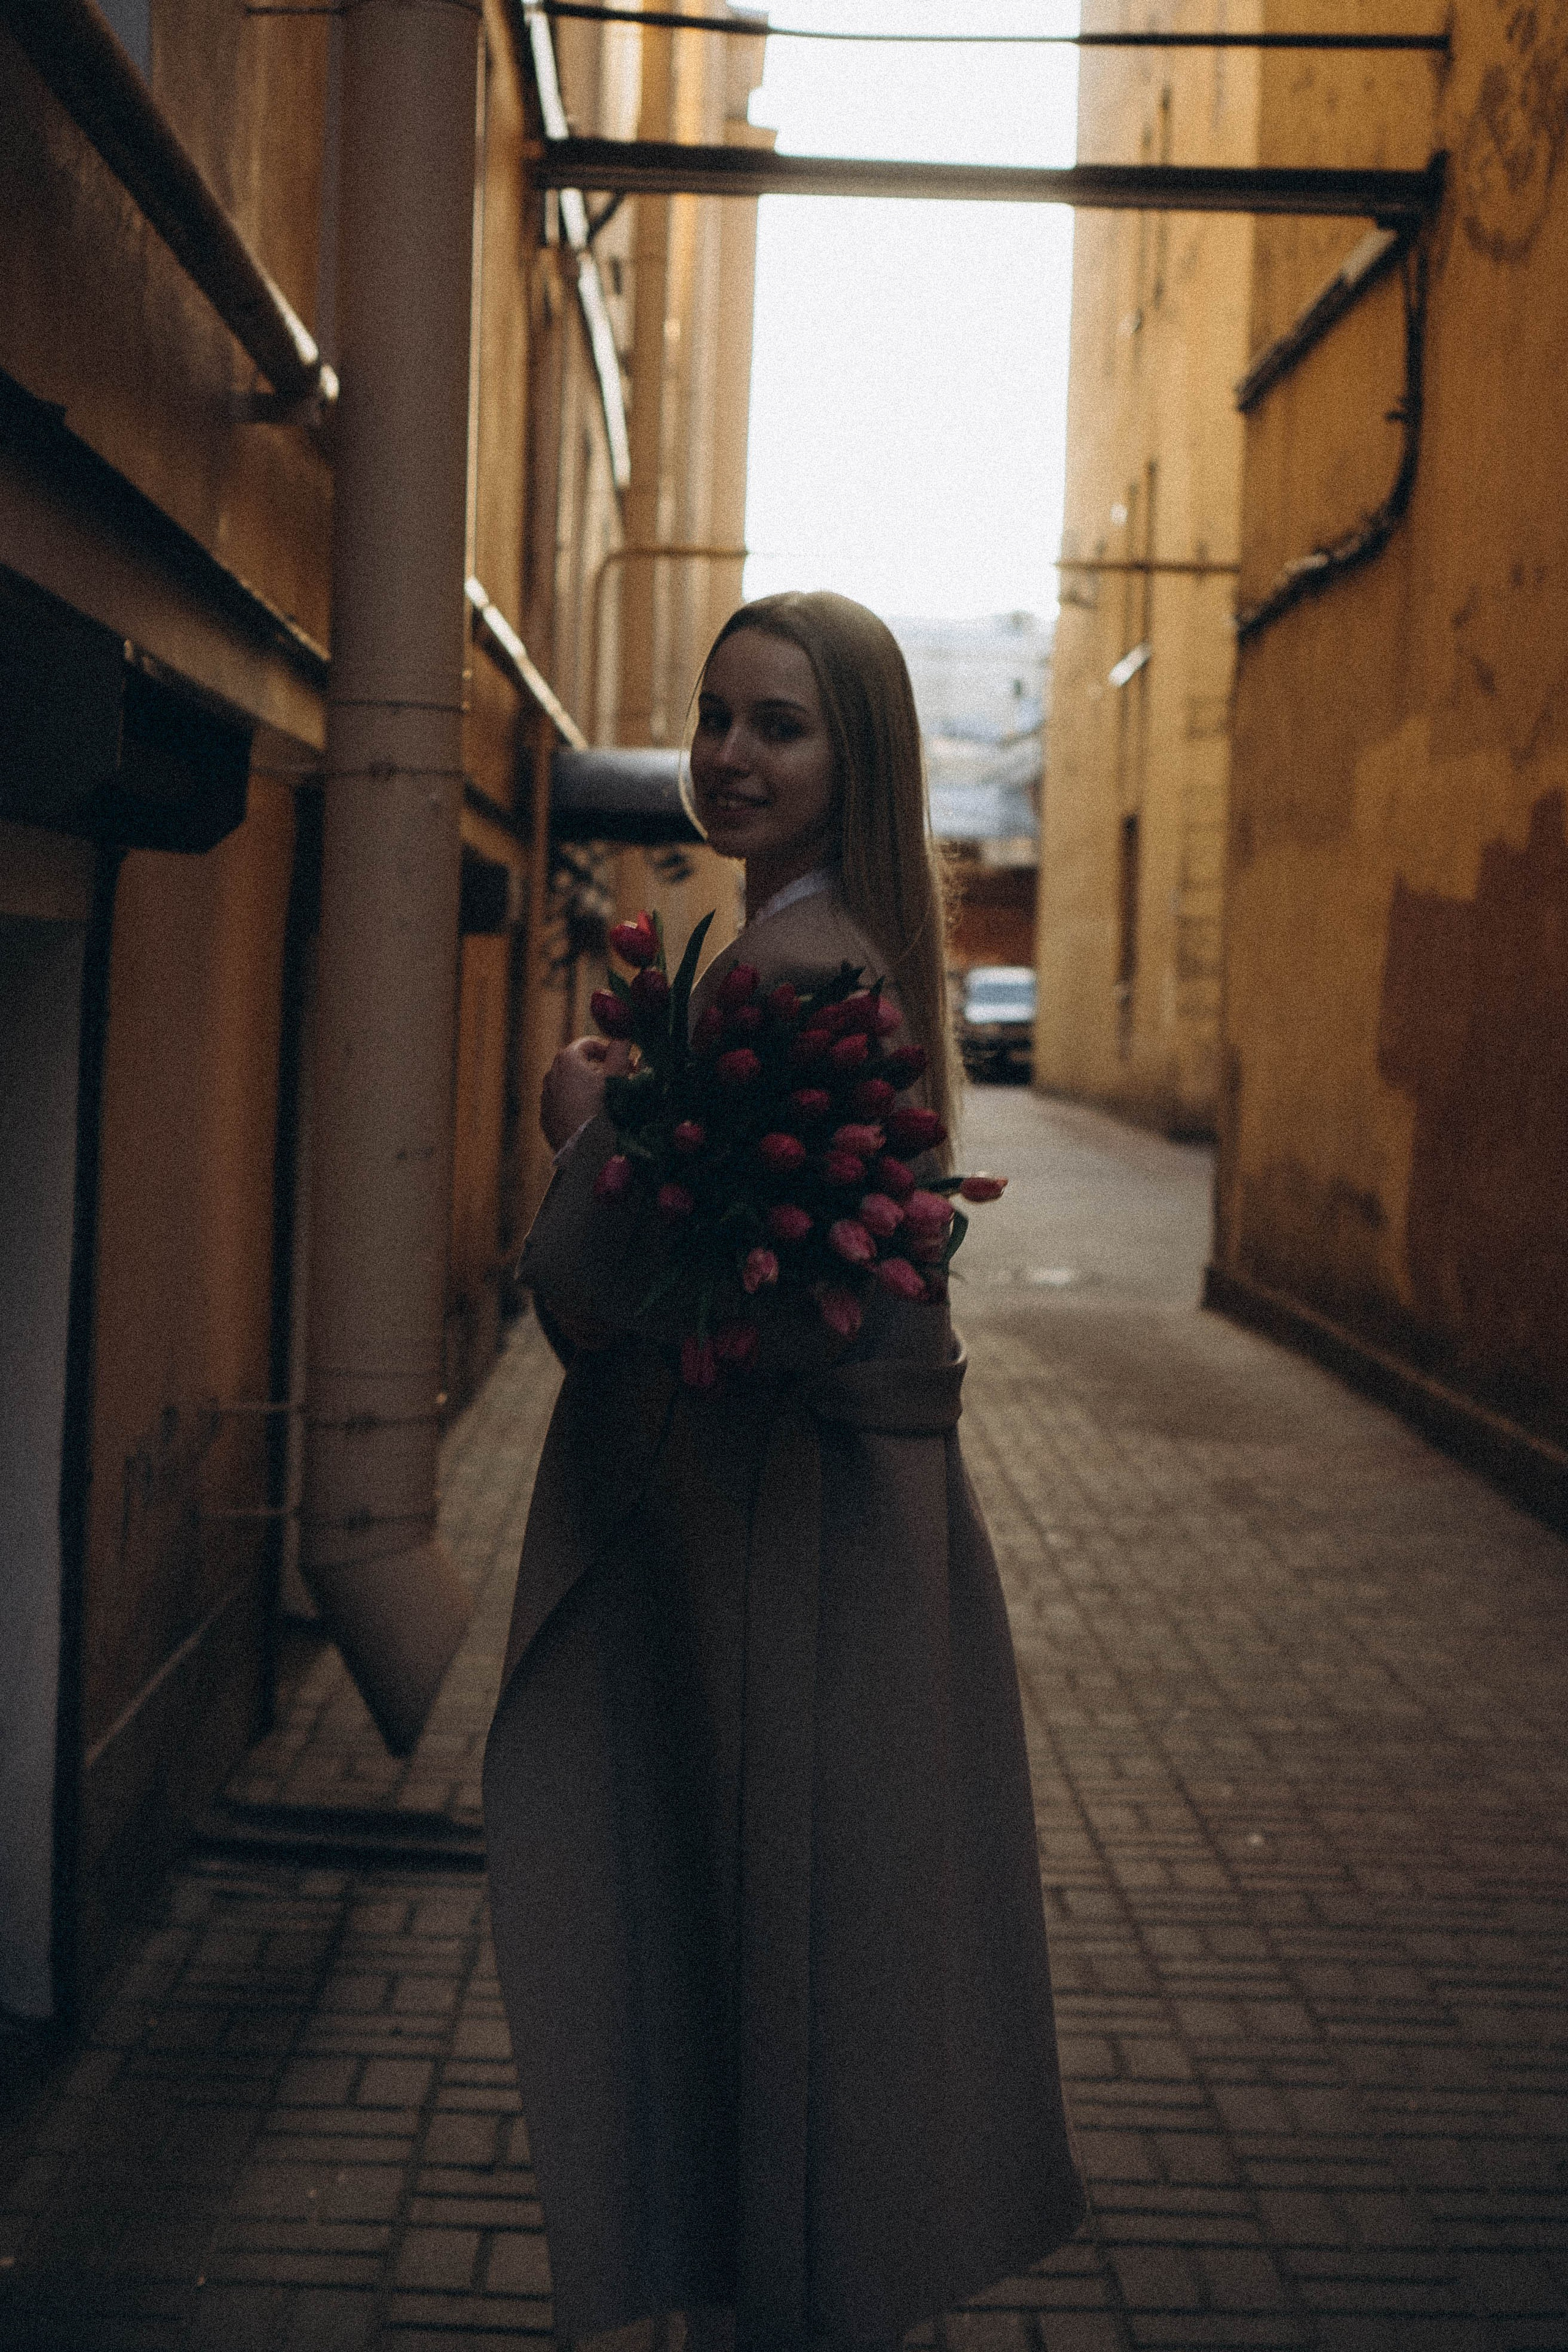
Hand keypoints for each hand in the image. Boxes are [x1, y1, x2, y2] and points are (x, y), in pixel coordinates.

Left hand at [541, 1035, 630, 1151]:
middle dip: (600, 1070)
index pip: (589, 1043)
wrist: (583, 1149)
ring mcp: (546, 1097)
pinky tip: (592, 1118)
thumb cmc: (602, 1108)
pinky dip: (577, 1106)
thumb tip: (622, 1036)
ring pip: (570, 1085)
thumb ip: (620, 1050)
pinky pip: (564, 1105)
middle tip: (619, 1082)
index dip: (609, 1050)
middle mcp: (551, 1074)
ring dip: (587, 1088)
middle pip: (579, 1064)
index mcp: (566, 1059)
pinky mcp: (546, 1117)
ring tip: (606, 1102)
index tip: (624, 1063)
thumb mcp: (617, 1075)